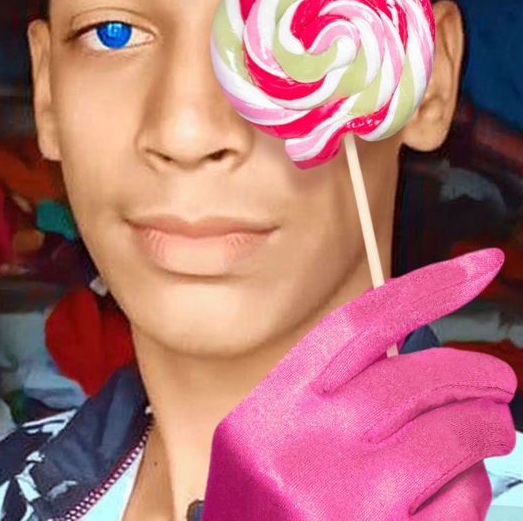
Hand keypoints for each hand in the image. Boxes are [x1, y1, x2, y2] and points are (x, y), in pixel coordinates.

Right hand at [201, 249, 515, 519]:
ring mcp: (349, 502)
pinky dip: (471, 488)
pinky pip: (462, 500)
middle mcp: (307, 448)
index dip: (428, 286)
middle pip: (417, 377)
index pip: (360, 323)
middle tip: (500, 381)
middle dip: (476, 372)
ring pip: (454, 434)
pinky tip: (457, 490)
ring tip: (489, 431)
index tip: (480, 266)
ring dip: (485, 427)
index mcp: (272, 411)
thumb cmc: (263, 517)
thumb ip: (322, 396)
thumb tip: (404, 351)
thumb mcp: (266, 444)